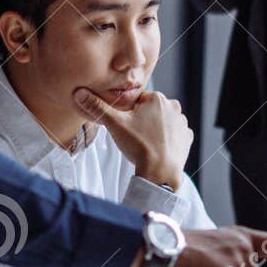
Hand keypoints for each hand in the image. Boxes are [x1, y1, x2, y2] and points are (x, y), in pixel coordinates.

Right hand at [74, 87, 190, 190]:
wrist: (160, 172)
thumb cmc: (139, 146)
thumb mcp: (115, 124)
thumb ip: (97, 107)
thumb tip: (80, 93)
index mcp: (157, 98)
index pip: (137, 101)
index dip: (128, 114)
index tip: (127, 126)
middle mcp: (174, 107)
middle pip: (150, 110)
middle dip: (141, 120)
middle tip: (135, 136)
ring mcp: (182, 123)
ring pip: (162, 122)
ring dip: (154, 129)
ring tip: (145, 143)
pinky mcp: (187, 137)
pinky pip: (173, 134)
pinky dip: (166, 140)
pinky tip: (158, 148)